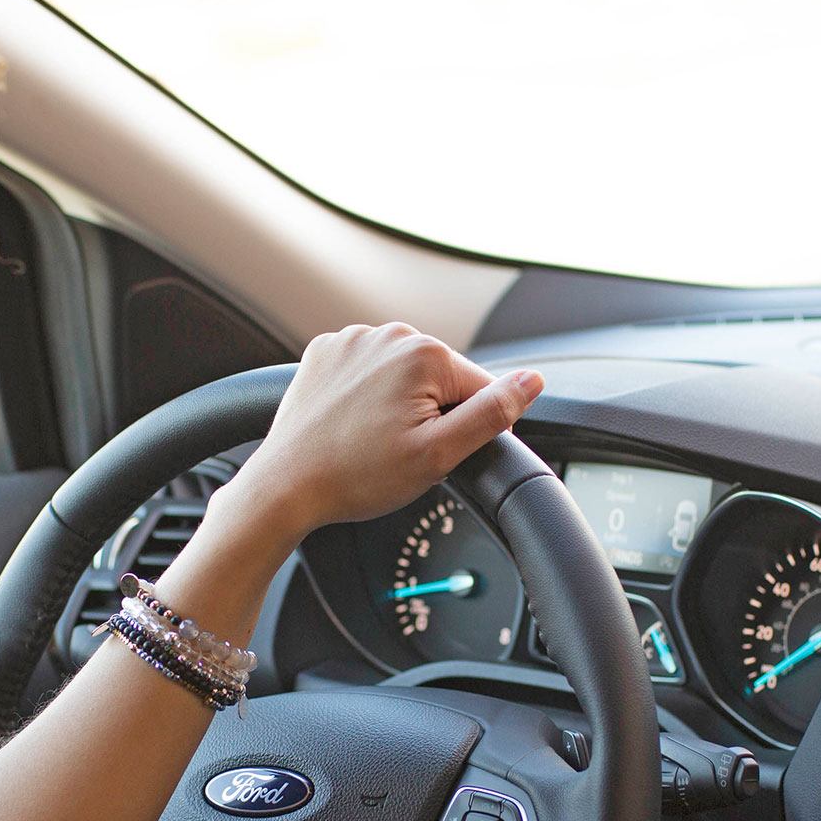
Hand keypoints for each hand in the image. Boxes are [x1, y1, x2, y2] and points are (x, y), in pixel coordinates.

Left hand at [220, 325, 542, 546]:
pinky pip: (367, 372)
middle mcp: (389, 334)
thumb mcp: (439, 454)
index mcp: (424, 354)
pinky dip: (367, 396)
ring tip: (371, 441)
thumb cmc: (357, 476)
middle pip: (441, 380)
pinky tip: (351, 425)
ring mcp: (353, 340)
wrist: (286, 486)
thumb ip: (492, 414)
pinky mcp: (326, 352)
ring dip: (400, 405)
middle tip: (400, 452)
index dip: (467, 429)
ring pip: (404, 376)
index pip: (480, 389)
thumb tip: (533, 381)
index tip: (435, 452)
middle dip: (432, 416)